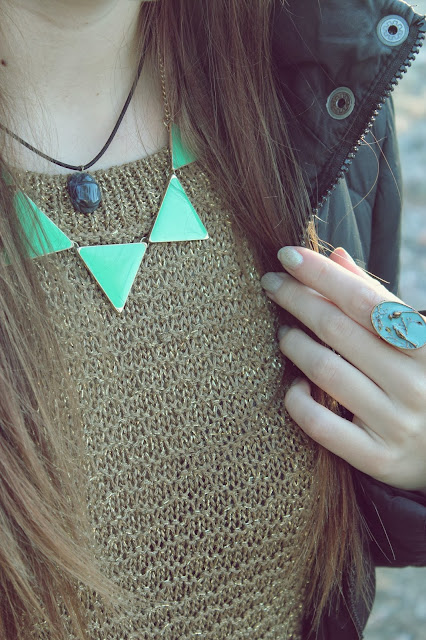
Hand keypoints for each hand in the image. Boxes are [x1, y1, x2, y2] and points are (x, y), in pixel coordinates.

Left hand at [261, 246, 425, 491]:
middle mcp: (416, 385)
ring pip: (325, 370)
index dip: (322, 274)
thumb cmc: (425, 381)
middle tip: (271, 283)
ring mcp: (397, 424)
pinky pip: (320, 424)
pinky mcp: (378, 458)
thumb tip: (336, 256)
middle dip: (296, 298)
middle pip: (338, 329)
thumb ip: (378, 299)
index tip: (287, 255)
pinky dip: (297, 399)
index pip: (365, 300)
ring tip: (283, 331)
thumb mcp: (414, 338)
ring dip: (293, 343)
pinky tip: (295, 385)